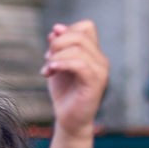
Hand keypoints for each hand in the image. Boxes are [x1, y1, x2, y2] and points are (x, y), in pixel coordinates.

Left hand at [41, 21, 108, 136]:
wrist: (69, 120)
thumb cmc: (65, 93)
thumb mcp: (57, 63)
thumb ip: (58, 46)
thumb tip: (56, 28)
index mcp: (94, 53)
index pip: (86, 27)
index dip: (67, 31)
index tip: (52, 47)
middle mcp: (101, 60)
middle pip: (81, 35)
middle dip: (58, 43)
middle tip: (47, 59)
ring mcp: (101, 71)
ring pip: (80, 48)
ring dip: (57, 55)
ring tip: (48, 69)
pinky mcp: (96, 83)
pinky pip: (81, 64)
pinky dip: (63, 64)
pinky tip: (51, 70)